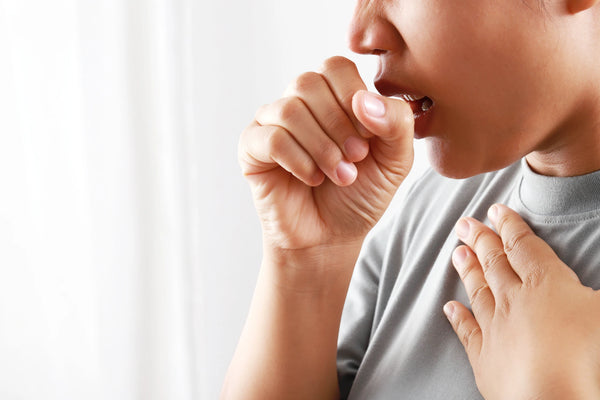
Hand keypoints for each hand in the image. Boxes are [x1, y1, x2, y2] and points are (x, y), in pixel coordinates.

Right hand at [239, 56, 413, 252]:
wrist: (331, 237)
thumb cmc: (360, 195)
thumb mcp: (395, 161)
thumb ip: (397, 124)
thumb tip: (364, 99)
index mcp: (332, 96)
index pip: (336, 67)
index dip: (353, 99)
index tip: (367, 138)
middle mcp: (299, 103)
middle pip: (308, 83)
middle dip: (338, 126)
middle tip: (355, 159)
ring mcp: (271, 123)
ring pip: (289, 110)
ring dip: (321, 147)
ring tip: (339, 175)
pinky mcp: (252, 148)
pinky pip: (271, 138)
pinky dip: (298, 161)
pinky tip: (312, 178)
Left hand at [445, 204, 599, 399]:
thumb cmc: (588, 354)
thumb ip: (597, 293)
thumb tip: (595, 287)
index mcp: (544, 284)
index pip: (523, 246)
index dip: (509, 226)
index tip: (495, 210)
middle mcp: (513, 300)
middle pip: (493, 262)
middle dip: (479, 239)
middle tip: (463, 223)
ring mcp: (495, 328)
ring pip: (477, 290)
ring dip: (467, 269)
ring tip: (456, 252)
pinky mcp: (484, 358)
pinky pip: (467, 331)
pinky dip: (457, 316)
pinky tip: (449, 306)